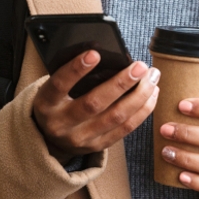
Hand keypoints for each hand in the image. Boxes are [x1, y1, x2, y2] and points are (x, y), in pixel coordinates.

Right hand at [32, 51, 159, 155]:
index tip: (95, 53)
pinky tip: (152, 94)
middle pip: (94, 103)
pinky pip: (125, 129)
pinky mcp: (97, 146)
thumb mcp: (52, 89)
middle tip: (140, 66)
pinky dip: (142, 110)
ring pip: (115, 117)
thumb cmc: (56, 104)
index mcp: (46, 103)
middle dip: (121, 83)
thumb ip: (71, 76)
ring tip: (152, 78)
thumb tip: (105, 54)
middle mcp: (61, 124)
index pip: (59, 85)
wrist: (49, 139)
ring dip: (139, 96)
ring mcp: (81, 138)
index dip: (76, 69)